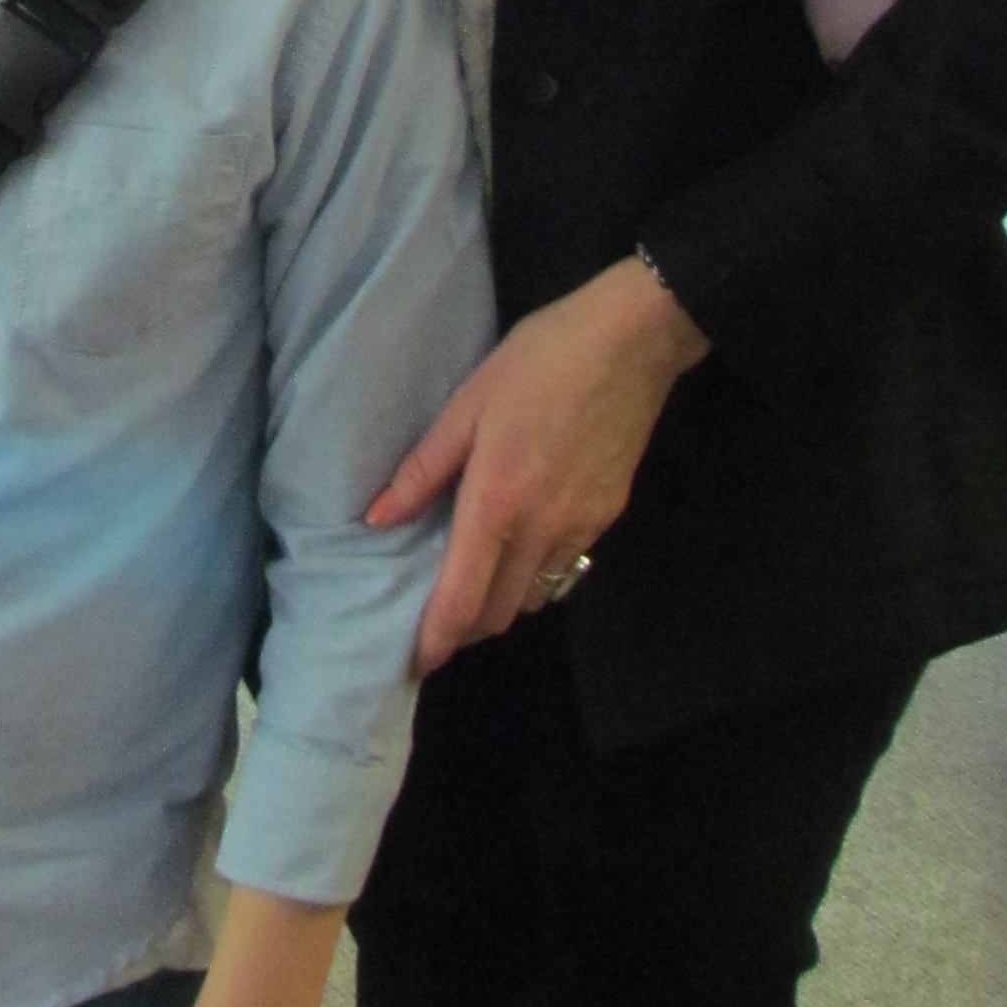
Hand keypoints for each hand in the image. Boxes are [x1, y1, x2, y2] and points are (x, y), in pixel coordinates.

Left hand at [369, 258, 708, 671]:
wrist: (631, 343)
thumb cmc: (539, 362)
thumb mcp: (467, 406)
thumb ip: (422, 470)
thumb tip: (375, 518)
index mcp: (496, 504)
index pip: (462, 600)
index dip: (436, 642)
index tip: (414, 663)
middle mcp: (541, 531)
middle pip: (499, 613)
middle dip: (465, 628)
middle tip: (437, 619)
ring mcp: (581, 528)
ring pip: (534, 596)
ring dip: (502, 603)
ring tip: (477, 583)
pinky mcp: (607, 516)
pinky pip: (565, 568)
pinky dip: (536, 576)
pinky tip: (521, 549)